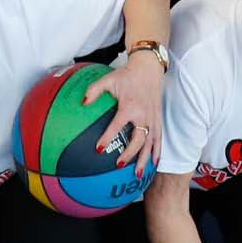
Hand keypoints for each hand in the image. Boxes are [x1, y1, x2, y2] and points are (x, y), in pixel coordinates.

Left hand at [87, 50, 163, 176]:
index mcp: (130, 106)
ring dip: (146, 159)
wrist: (148, 69)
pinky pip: (159, 138)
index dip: (107, 137)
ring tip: (139, 174)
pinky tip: (154, 163)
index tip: (98, 149)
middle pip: (138, 139)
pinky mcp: (158, 119)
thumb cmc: (126, 75)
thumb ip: (94, 90)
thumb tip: (82, 103)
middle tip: (119, 165)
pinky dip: (157, 152)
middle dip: (129, 154)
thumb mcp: (108, 79)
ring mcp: (153, 118)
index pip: (117, 125)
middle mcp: (143, 114)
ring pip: (151, 143)